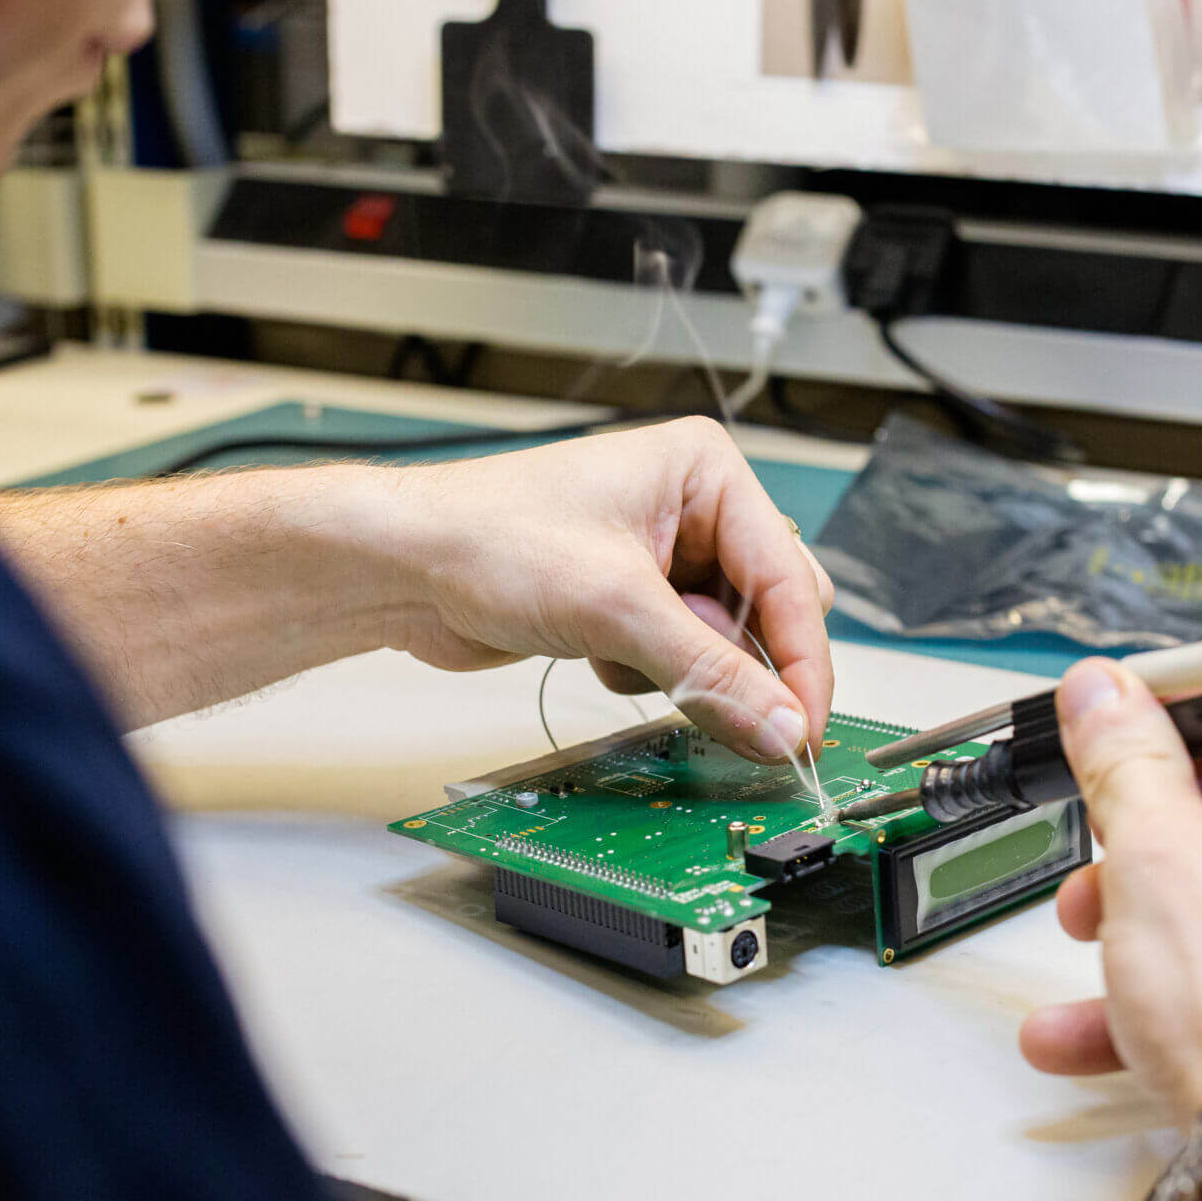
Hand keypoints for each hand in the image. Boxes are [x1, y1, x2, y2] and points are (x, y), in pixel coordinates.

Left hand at [369, 418, 834, 760]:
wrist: (397, 567)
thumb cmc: (485, 537)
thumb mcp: (617, 608)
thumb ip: (711, 672)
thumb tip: (781, 725)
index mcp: (705, 472)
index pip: (789, 578)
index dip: (802, 661)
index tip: (804, 728)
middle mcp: (691, 509)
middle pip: (769, 612)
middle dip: (740, 664)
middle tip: (726, 710)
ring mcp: (661, 559)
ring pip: (724, 644)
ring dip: (685, 671)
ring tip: (625, 658)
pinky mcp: (629, 602)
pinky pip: (679, 659)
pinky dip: (648, 674)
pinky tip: (595, 656)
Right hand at [1018, 659, 1201, 1148]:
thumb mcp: (1154, 855)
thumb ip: (1123, 758)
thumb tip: (1105, 691)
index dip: (1172, 721)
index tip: (1109, 740)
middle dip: (1148, 840)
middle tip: (1093, 865)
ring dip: (1147, 924)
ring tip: (1080, 956)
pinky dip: (1182, 991)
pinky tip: (1088, 1033)